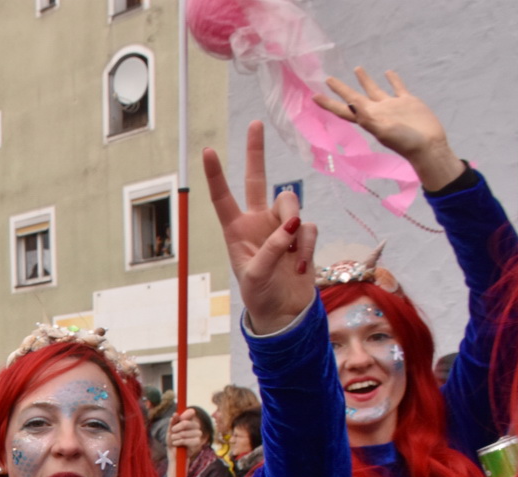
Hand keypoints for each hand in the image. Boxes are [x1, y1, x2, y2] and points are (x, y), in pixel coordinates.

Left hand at [167, 409, 208, 452]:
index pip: (191, 412)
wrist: (174, 453)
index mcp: (189, 420)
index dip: (185, 414)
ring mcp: (198, 434)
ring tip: (174, 439)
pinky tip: (177, 444)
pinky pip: (188, 441)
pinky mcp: (197, 443)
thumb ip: (172, 422)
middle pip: (186, 423)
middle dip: (176, 428)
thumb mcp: (170, 430)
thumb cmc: (173, 440)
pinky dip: (179, 442)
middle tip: (173, 431)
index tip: (180, 418)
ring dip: (176, 437)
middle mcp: (195, 426)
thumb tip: (175, 414)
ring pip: (186, 433)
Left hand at [203, 122, 318, 334]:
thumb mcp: (255, 275)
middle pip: (257, 179)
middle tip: (255, 124)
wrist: (282, 312)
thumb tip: (292, 225)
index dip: (216, 175)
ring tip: (291, 258)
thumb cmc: (259, 295)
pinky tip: (300, 267)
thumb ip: (271, 249)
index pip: (223, 198)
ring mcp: (281, 226)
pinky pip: (309, 228)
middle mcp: (257, 222)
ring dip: (293, 228)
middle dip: (256, 152)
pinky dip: (306, 247)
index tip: (209, 150)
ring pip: (291, 204)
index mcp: (235, 230)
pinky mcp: (302, 235)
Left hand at [314, 68, 465, 191]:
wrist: (428, 145)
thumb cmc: (405, 142)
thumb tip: (351, 105)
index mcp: (368, 118)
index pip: (344, 108)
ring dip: (365, 80)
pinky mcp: (407, 101)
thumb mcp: (383, 130)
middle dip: (341, 89)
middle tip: (328, 78)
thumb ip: (367, 118)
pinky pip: (397, 87)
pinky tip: (388, 72)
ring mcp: (392, 106)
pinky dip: (393, 79)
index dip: (329, 103)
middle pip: (354, 97)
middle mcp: (377, 111)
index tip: (314, 96)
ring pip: (374, 89)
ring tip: (357, 68)